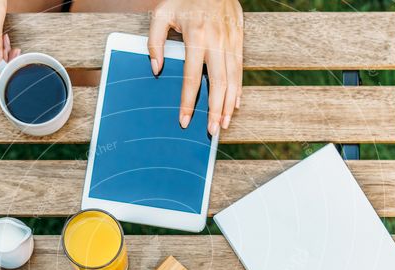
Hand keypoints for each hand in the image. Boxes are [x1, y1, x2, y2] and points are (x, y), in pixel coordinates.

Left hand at [148, 0, 243, 133]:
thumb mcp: (161, 13)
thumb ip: (154, 42)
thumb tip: (156, 69)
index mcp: (196, 35)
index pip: (192, 77)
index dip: (189, 102)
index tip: (185, 120)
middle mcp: (217, 40)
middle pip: (218, 83)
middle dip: (215, 110)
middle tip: (212, 131)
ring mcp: (231, 40)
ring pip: (233, 79)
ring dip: (229, 104)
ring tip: (224, 123)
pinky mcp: (239, 38)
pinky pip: (240, 68)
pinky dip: (239, 88)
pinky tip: (236, 103)